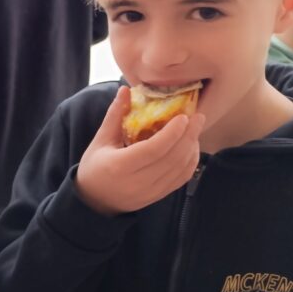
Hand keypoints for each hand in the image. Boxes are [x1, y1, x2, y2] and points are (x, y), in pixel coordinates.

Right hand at [75, 85, 203, 214]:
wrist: (94, 202)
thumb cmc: (94, 167)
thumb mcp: (101, 140)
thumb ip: (115, 115)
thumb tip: (126, 90)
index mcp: (120, 166)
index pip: (153, 149)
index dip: (172, 133)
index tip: (183, 117)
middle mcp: (137, 182)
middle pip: (172, 159)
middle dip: (189, 136)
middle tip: (198, 117)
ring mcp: (150, 192)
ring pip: (180, 169)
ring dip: (191, 148)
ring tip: (195, 130)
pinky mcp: (158, 197)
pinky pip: (181, 179)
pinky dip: (190, 162)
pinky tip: (191, 147)